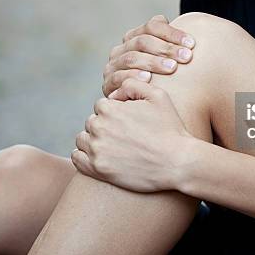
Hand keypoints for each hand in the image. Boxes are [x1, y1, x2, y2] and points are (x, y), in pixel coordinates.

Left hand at [72, 79, 194, 192]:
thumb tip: (115, 94)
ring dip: (94, 140)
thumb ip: (132, 85)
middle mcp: (99, 128)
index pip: (101, 106)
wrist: (177, 163)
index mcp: (109, 109)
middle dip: (105, 126)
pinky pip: (77, 159)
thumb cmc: (170, 128)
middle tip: (125, 135)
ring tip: (114, 146)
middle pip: (92, 122)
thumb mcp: (158, 96)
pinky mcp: (98, 170)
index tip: (129, 120)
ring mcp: (97, 150)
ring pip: (83, 139)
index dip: (116, 111)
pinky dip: (84, 156)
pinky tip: (101, 156)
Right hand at [102, 15, 194, 96]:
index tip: (192, 44)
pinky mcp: (108, 85)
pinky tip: (148, 79)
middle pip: (142, 41)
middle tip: (186, 57)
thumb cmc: (163, 83)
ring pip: (131, 58)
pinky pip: (118, 77)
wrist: (142, 110)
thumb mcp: (169, 63)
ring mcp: (113, 67)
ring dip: (153, 62)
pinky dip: (133, 76)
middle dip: (166, 48)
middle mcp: (121, 50)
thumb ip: (174, 46)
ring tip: (172, 67)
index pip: (151, 27)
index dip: (172, 33)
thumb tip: (189, 36)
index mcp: (134, 38)